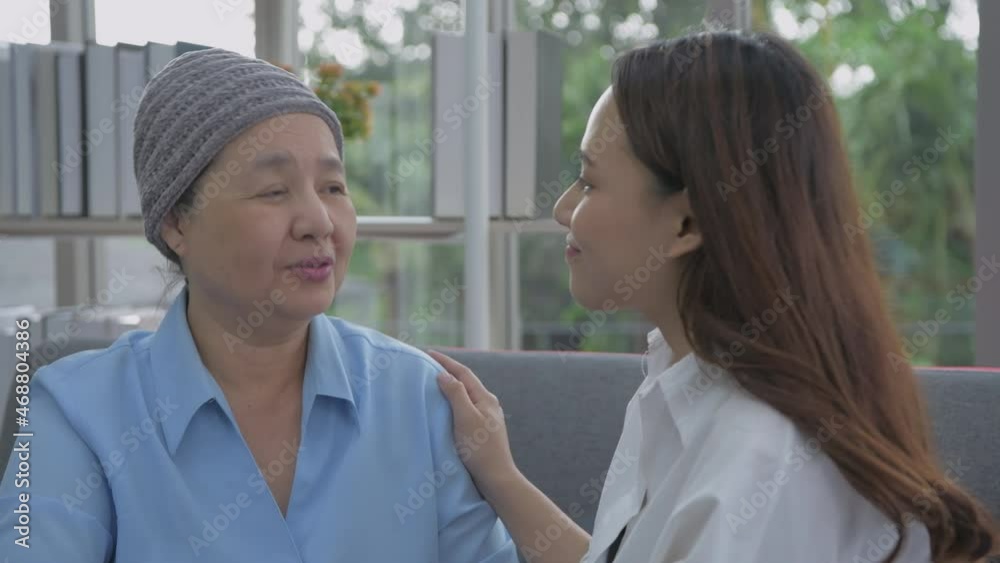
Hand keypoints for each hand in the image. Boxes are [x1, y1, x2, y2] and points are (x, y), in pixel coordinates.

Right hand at [428, 349, 519, 499]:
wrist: (496, 478)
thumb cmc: (480, 449)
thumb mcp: (466, 418)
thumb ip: (456, 394)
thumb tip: (444, 375)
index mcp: (485, 398)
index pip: (463, 373)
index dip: (446, 361)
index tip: (429, 352)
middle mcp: (487, 404)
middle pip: (465, 381)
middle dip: (448, 371)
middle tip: (429, 364)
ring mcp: (486, 417)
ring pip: (465, 395)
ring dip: (450, 386)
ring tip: (434, 382)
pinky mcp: (481, 430)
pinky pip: (465, 408)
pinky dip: (453, 402)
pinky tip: (445, 408)